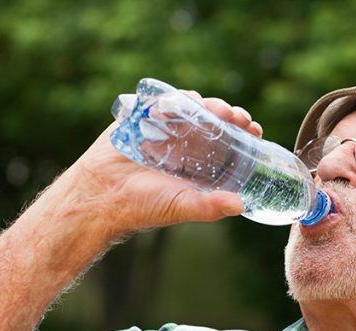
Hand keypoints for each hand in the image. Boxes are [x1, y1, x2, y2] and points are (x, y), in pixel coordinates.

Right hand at [60, 91, 262, 234]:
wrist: (102, 195)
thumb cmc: (142, 206)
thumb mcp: (182, 206)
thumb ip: (209, 207)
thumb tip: (240, 205)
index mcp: (196, 164)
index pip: (226, 143)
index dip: (241, 134)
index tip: (254, 129)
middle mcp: (183, 145)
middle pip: (212, 121)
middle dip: (228, 115)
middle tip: (239, 117)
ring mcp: (163, 129)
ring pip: (191, 108)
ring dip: (207, 105)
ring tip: (216, 110)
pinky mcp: (141, 118)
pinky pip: (162, 101)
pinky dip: (175, 99)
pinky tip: (186, 102)